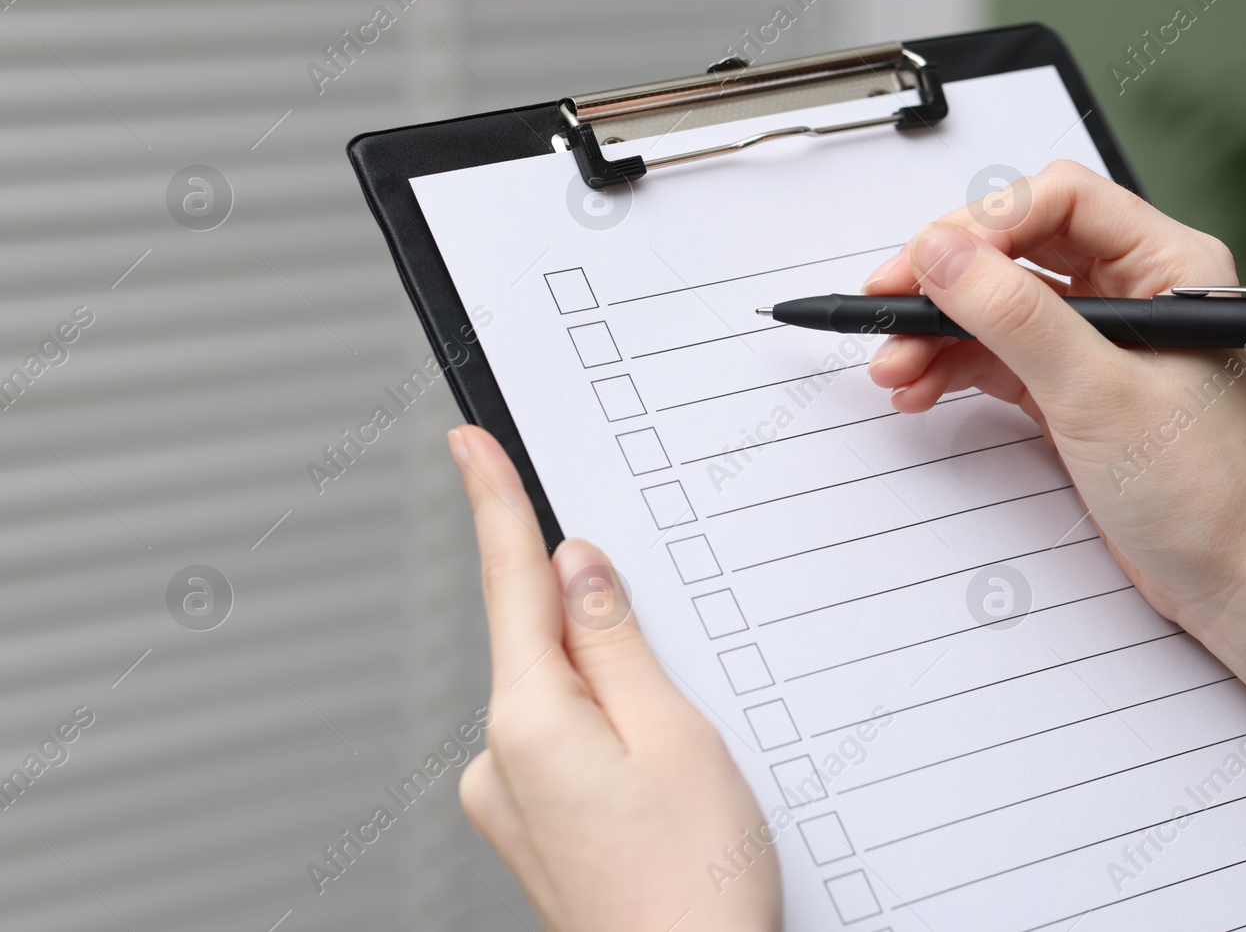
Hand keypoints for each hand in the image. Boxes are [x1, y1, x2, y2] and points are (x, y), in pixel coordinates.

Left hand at [447, 425, 780, 931]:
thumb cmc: (694, 890)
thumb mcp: (676, 736)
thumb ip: (618, 643)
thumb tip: (577, 568)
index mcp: (529, 722)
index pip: (510, 583)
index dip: (493, 502)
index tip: (467, 443)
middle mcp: (498, 760)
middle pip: (547, 641)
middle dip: (604, 627)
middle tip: (676, 687)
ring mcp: (509, 801)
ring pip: (566, 697)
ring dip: (619, 695)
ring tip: (687, 766)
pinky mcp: (533, 828)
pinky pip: (566, 744)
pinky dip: (611, 736)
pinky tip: (662, 784)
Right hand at [862, 161, 1245, 632]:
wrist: (1234, 581)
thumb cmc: (1208, 490)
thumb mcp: (1098, 393)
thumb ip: (1015, 317)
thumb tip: (942, 253)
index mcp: (1169, 264)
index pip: (1059, 201)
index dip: (983, 224)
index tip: (926, 264)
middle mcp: (1137, 290)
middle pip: (1017, 249)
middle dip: (946, 282)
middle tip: (886, 306)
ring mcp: (1101, 341)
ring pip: (999, 306)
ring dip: (940, 331)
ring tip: (893, 367)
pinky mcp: (1075, 387)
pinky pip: (999, 355)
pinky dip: (954, 368)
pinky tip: (919, 388)